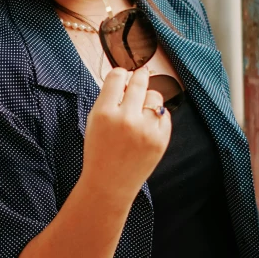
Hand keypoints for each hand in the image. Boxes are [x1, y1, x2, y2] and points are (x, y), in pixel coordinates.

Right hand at [81, 66, 171, 203]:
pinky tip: (147, 125)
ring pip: (155, 96)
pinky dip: (157, 116)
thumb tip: (125, 78)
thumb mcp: (94, 121)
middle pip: (139, 81)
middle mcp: (126, 119)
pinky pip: (165, 114)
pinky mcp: (161, 139)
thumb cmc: (100, 151)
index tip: (122, 76)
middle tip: (139, 79)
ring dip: (148, 99)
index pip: (117, 76)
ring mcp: (145, 130)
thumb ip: (108, 99)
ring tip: (140, 111)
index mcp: (104, 113)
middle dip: (139, 78)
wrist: (110, 184)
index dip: (120, 74)